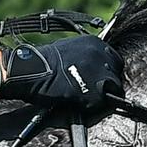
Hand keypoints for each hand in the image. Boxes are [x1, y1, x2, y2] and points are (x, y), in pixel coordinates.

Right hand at [0, 35, 124, 112]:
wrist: (31, 71)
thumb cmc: (43, 61)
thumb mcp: (69, 48)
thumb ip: (85, 54)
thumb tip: (93, 64)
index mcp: (95, 42)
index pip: (113, 58)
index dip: (107, 69)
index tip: (100, 76)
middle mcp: (101, 55)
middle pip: (116, 72)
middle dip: (107, 80)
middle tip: (93, 88)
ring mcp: (100, 72)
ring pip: (113, 87)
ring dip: (102, 93)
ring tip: (87, 97)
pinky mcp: (96, 91)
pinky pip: (103, 101)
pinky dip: (93, 104)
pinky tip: (81, 103)